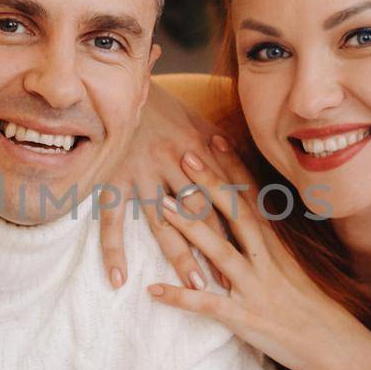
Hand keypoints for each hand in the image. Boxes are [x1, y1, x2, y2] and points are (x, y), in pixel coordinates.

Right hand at [100, 82, 230, 291]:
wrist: (121, 84)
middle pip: (201, 214)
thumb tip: (248, 174)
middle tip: (236, 280)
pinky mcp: (113, 178)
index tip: (258, 255)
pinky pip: (112, 219)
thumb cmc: (164, 107)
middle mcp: (174, 163)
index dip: (241, 226)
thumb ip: (222, 150)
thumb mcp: (198, 122)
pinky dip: (113, 249)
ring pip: (164, 222)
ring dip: (179, 255)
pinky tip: (118, 278)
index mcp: (200, 150)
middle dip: (219, 248)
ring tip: (194, 285)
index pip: (225, 195)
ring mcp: (142, 173)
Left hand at [146, 137, 370, 369]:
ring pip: (219, 251)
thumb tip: (255, 229)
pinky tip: (153, 291)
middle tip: (183, 154)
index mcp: (277, 249)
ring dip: (189, 228)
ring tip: (161, 207)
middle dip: (209, 184)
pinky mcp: (246, 318)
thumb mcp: (297, 273)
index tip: (213, 140)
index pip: (252, 200)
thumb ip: (273, 251)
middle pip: (235, 214)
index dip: (232, 170)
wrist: (340, 350)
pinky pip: (208, 305)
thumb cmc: (319, 313)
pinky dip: (180, 297)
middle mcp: (266, 262)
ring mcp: (256, 289)